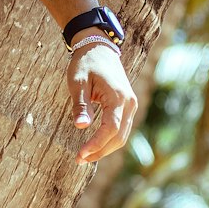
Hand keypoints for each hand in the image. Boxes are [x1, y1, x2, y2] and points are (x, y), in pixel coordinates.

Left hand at [69, 43, 136, 162]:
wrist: (98, 48)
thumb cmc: (85, 63)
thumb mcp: (77, 82)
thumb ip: (80, 105)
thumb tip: (81, 127)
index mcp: (117, 96)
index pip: (110, 129)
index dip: (96, 144)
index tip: (80, 155)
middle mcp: (129, 103)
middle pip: (118, 137)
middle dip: (100, 151)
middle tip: (79, 159)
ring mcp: (131, 105)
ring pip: (122, 135)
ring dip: (105, 148)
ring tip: (85, 156)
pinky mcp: (127, 106)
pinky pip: (121, 129)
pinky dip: (109, 140)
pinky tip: (94, 145)